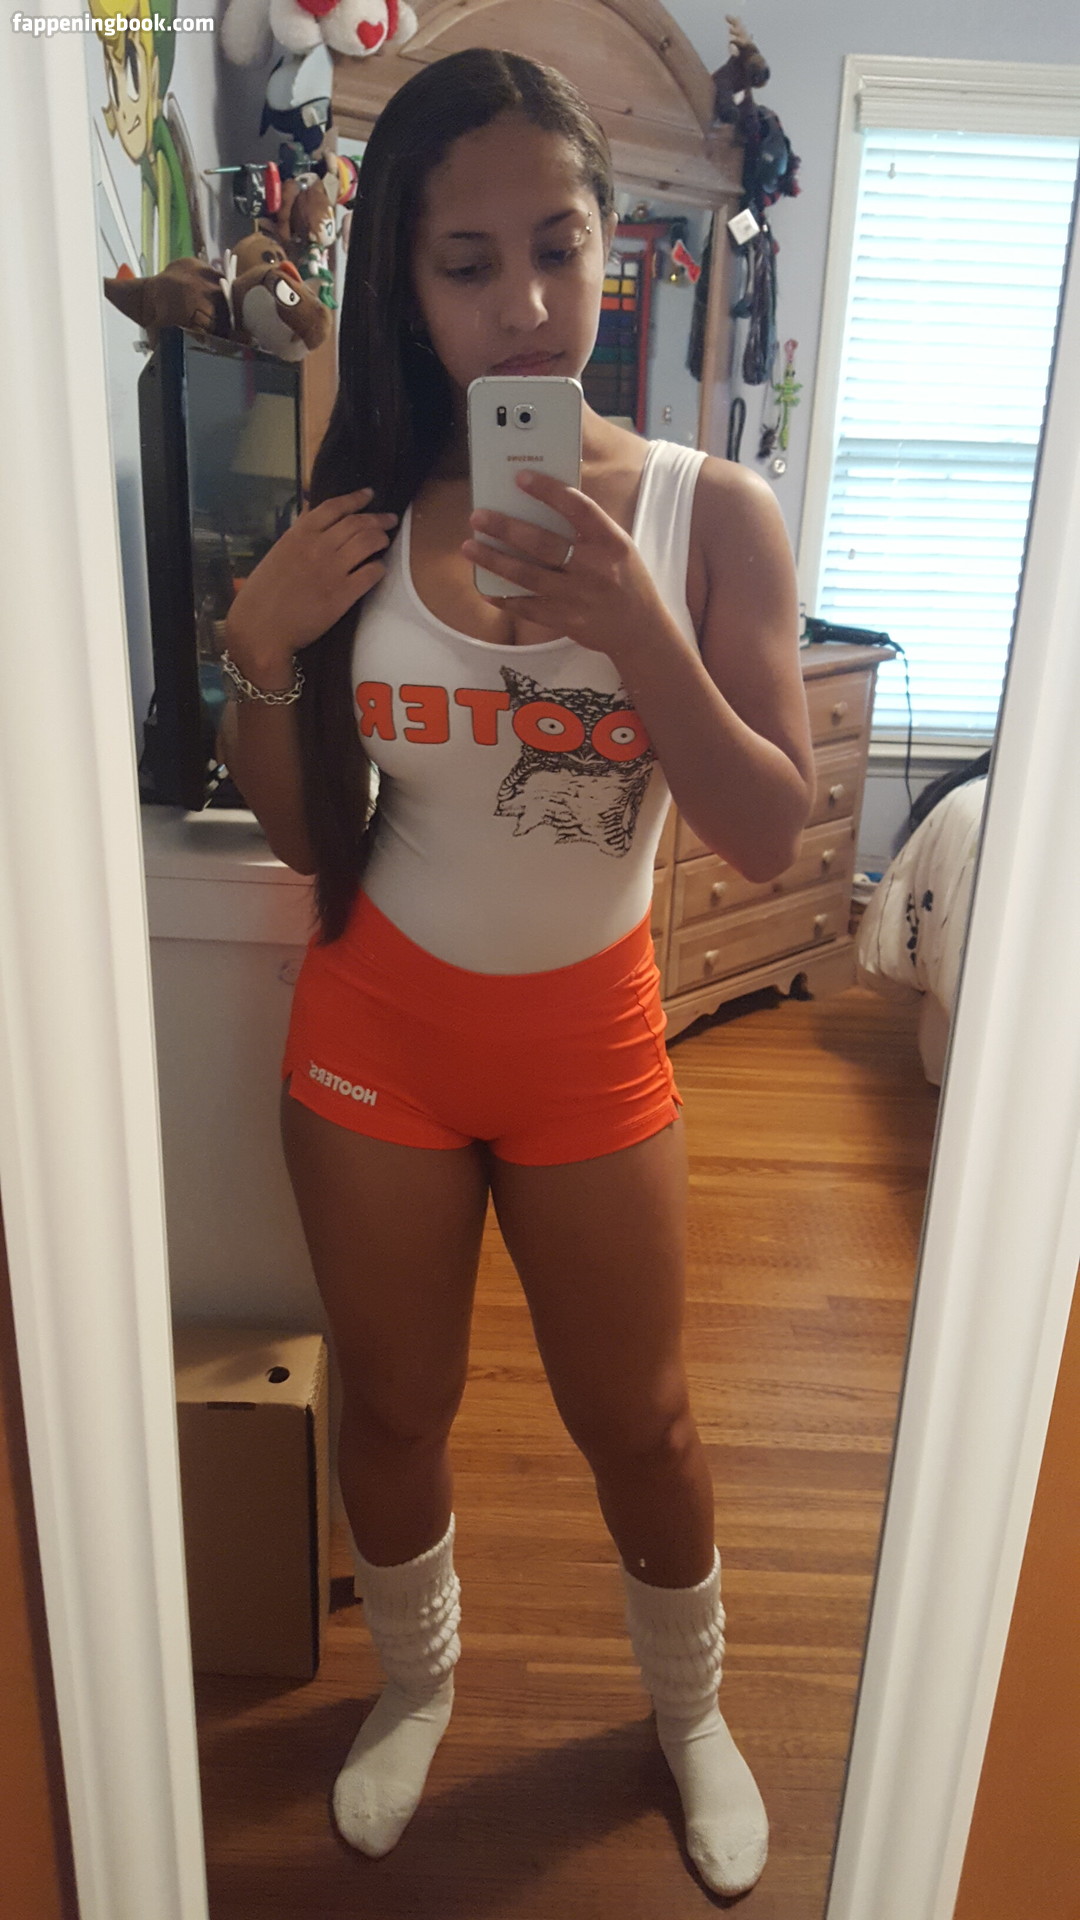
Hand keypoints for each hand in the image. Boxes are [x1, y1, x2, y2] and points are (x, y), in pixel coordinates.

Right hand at [225, 488, 396, 676]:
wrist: (262, 628)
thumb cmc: (263, 593)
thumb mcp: (277, 553)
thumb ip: (299, 534)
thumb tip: (313, 513)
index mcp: (299, 534)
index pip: (334, 507)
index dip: (356, 498)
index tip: (369, 494)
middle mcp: (318, 547)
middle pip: (357, 523)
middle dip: (377, 518)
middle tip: (389, 519)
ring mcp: (333, 570)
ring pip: (368, 542)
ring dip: (381, 538)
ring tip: (386, 539)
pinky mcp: (343, 595)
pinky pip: (371, 573)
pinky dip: (380, 568)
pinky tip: (379, 568)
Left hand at [461, 470, 666, 657]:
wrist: (641, 629)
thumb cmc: (624, 579)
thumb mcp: (616, 547)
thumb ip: (586, 530)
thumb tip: (539, 507)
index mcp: (610, 542)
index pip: (577, 508)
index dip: (548, 490)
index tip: (521, 477)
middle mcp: (594, 568)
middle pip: (542, 543)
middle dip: (505, 528)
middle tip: (478, 517)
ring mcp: (578, 597)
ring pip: (528, 576)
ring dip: (494, 560)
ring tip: (470, 547)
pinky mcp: (566, 621)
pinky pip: (528, 607)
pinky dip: (505, 598)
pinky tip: (486, 587)